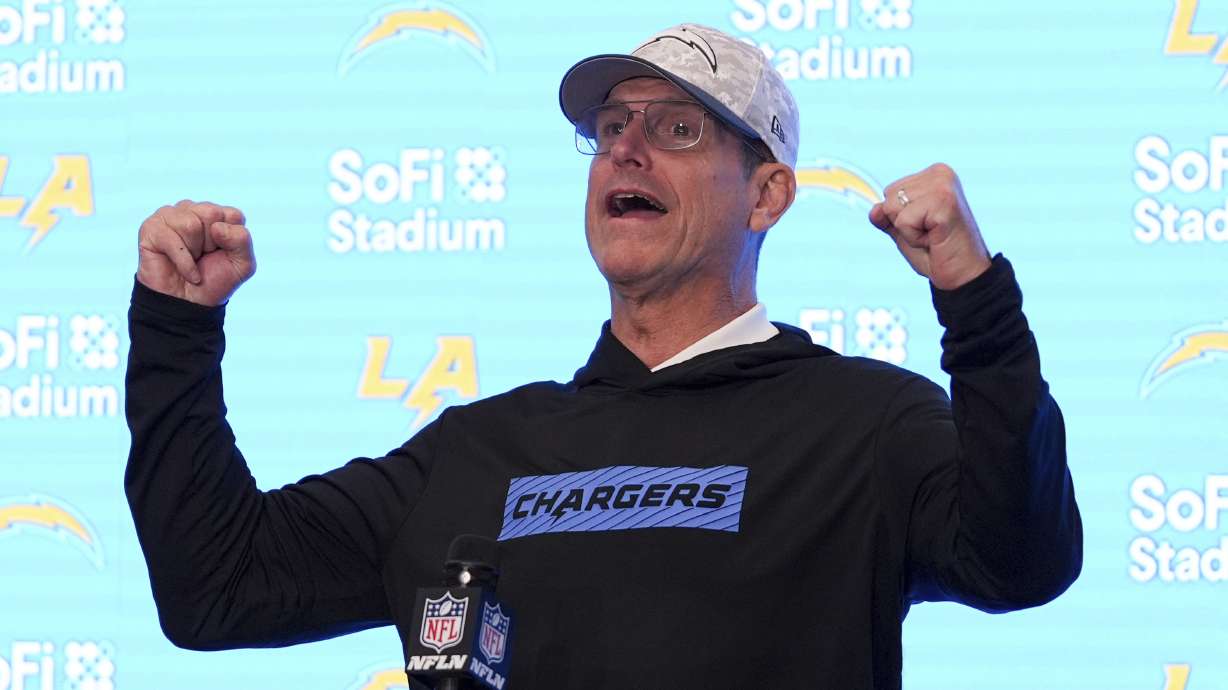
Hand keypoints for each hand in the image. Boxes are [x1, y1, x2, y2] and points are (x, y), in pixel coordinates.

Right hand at [136, 200, 255, 305]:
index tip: (222, 253)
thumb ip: (242, 240)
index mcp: (218, 214)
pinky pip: (171, 239)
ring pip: (190, 224)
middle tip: (203, 256)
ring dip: (194, 251)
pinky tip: (185, 271)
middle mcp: (193, 209)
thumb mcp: (243, 264)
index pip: (234, 215)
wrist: (189, 305)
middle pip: (211, 213)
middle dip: (211, 243)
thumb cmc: (214, 281)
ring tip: (191, 259)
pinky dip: (183, 262)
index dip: (231, 241)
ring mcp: (170, 216)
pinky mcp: (151, 228)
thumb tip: (216, 226)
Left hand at [868, 163, 991, 290]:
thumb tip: (874, 210)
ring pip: (892, 207)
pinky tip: (935, 239)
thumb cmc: (938, 253)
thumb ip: (888, 218)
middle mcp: (940, 174)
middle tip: (931, 233)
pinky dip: (914, 238)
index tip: (927, 227)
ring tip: (933, 235)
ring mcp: (943, 185)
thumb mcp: (905, 232)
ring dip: (909, 231)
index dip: (901, 218)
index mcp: (934, 174)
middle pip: (889, 196)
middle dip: (903, 223)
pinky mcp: (944, 201)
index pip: (890, 191)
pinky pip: (903, 221)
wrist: (963, 275)